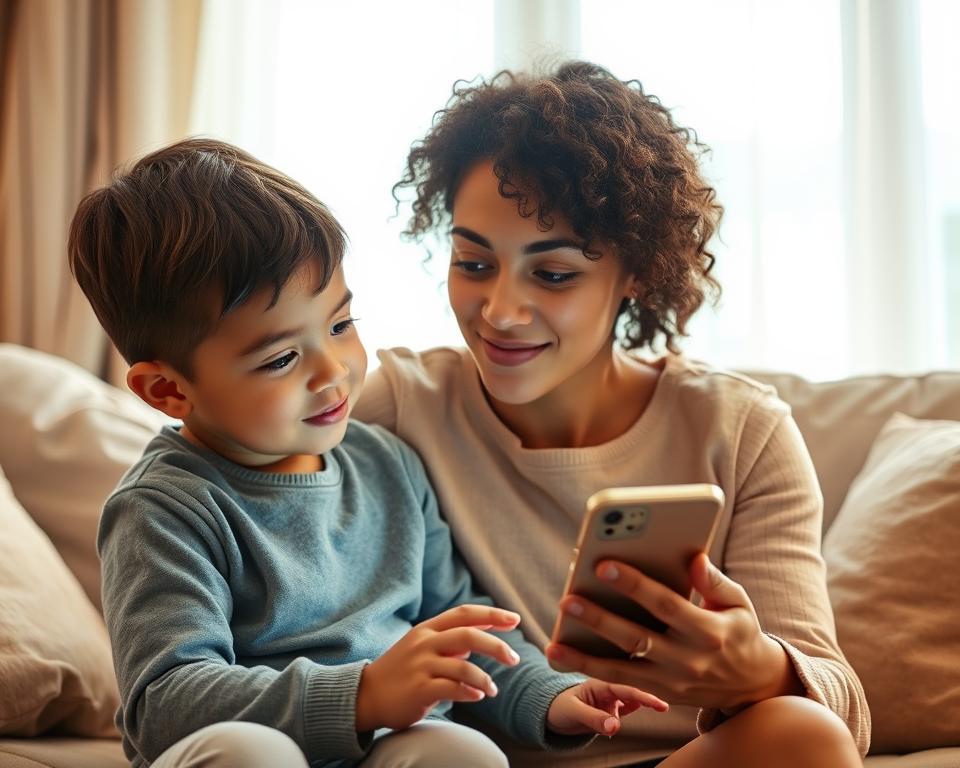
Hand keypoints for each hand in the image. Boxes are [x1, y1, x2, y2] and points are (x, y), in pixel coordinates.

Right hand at [356, 604, 520, 731]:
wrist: (367, 694)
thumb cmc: (403, 671)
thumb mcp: (423, 647)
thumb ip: (450, 641)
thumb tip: (481, 637)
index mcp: (428, 629)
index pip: (464, 614)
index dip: (492, 614)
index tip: (514, 619)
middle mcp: (424, 643)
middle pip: (468, 635)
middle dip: (496, 646)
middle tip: (514, 658)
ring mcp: (420, 666)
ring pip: (463, 666)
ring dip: (484, 679)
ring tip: (493, 689)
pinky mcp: (418, 689)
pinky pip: (452, 689)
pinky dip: (470, 692)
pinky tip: (478, 696)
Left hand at [545, 553, 800, 709]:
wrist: (753, 685)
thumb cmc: (739, 630)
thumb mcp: (738, 602)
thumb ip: (715, 580)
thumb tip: (694, 557)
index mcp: (708, 630)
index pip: (666, 605)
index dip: (635, 585)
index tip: (604, 565)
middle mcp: (689, 659)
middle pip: (637, 639)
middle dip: (600, 619)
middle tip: (568, 599)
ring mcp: (673, 682)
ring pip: (622, 670)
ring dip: (584, 658)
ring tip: (553, 644)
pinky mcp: (662, 694)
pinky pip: (622, 682)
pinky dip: (592, 671)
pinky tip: (565, 656)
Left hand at [547, 678, 667, 736]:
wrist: (550, 714)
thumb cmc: (559, 707)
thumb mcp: (574, 712)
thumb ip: (595, 719)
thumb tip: (616, 727)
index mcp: (600, 684)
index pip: (627, 690)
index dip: (645, 697)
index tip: (662, 705)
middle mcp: (608, 691)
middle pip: (633, 695)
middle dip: (647, 699)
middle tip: (664, 706)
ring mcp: (610, 702)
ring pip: (631, 706)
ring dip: (638, 709)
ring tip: (636, 712)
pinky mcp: (609, 712)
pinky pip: (625, 714)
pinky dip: (629, 717)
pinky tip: (617, 723)